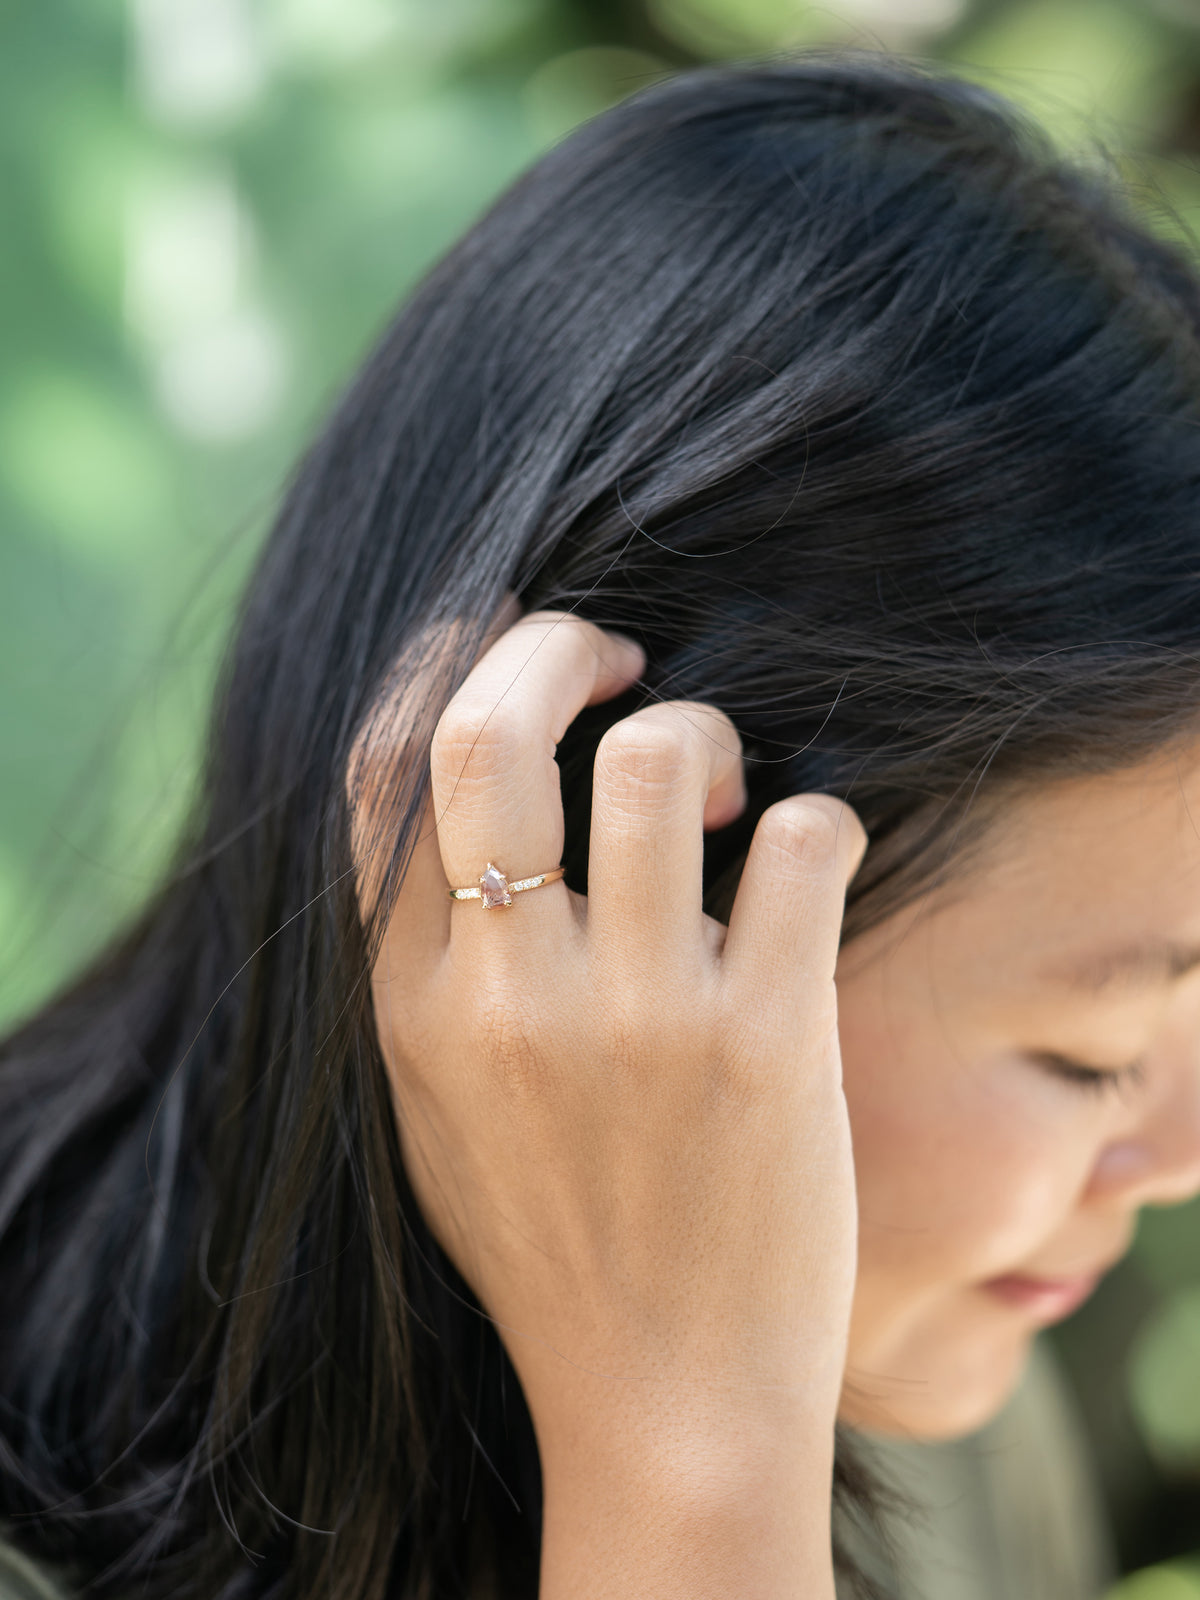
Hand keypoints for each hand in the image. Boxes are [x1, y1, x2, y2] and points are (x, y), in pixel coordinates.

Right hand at [357, 607, 866, 1462]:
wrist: (665, 1397)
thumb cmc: (554, 1244)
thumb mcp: (432, 1111)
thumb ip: (420, 971)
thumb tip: (451, 811)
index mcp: (412, 1004)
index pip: (383, 770)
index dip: (444, 662)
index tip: (503, 635)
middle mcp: (507, 996)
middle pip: (493, 731)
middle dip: (558, 646)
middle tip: (618, 660)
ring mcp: (638, 1016)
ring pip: (657, 759)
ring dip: (702, 737)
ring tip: (721, 799)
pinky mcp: (767, 1040)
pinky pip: (801, 838)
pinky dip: (814, 820)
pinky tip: (802, 862)